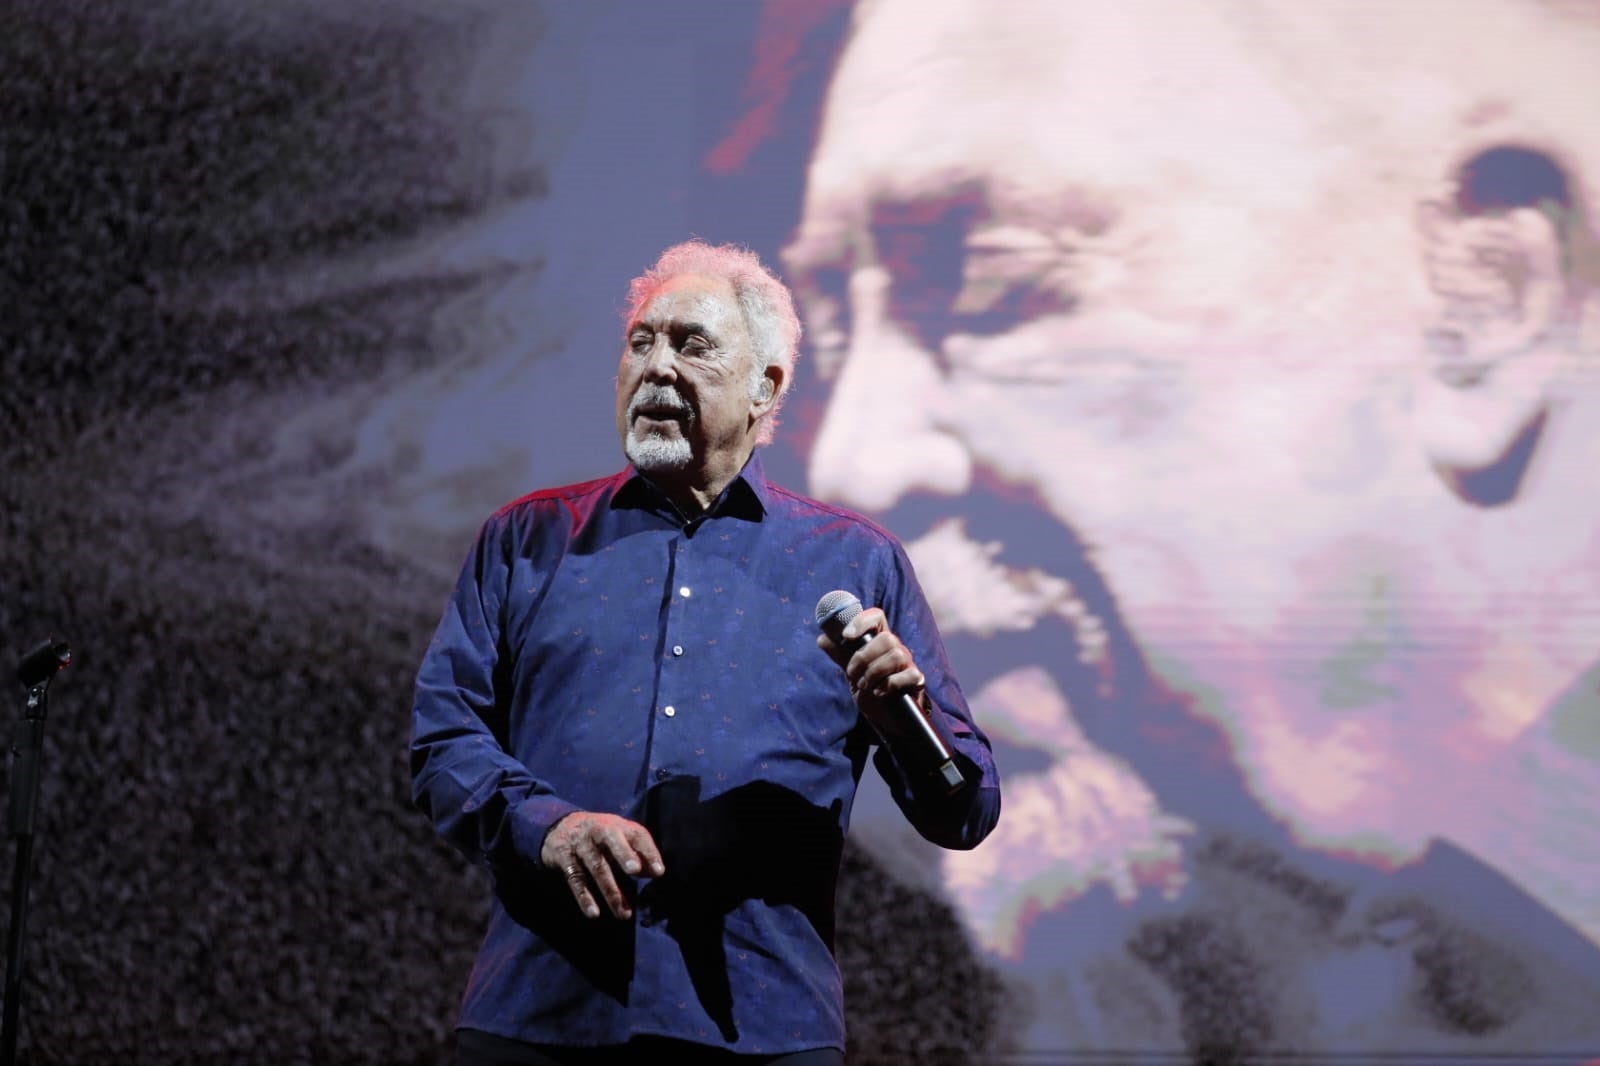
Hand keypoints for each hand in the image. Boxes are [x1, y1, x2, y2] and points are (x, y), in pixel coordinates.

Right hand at [540, 811, 664, 919]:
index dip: (649, 852)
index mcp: (618, 826)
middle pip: (612, 841)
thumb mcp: (620, 838)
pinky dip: (584, 897)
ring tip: (624, 914)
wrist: (561, 827)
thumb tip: (656, 873)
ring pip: (597, 867)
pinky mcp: (564, 859)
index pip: (637, 835)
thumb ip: (638, 853)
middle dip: (624, 855)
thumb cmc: (601, 837)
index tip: (659, 872)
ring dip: (611, 891)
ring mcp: (581, 845)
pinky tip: (594, 914)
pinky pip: (576, 880)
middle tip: (635, 870)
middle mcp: (599, 831)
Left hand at [816, 605, 926, 724]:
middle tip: (852, 674)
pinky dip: (890, 685)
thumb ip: (840, 655)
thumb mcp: (852, 671)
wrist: (884, 715)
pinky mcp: (916, 680)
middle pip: (886, 638)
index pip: (876, 616)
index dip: (862, 621)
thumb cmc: (869, 687)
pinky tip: (879, 693)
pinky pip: (909, 675)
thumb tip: (822, 639)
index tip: (846, 636)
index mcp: (878, 640)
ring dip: (874, 673)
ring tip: (864, 685)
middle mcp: (895, 647)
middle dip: (863, 658)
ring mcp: (907, 663)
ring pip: (895, 656)